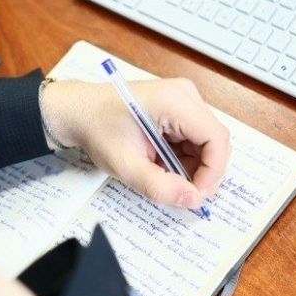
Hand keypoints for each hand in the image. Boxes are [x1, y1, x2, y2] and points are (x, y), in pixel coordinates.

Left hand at [41, 77, 230, 208]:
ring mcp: (184, 99)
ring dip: (193, 165)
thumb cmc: (98, 130)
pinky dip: (184, 157)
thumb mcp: (126, 165)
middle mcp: (186, 95)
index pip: (216, 139)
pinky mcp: (179, 106)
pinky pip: (195, 137)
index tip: (195, 195)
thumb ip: (160, 186)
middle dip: (204, 171)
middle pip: (215, 140)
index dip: (213, 171)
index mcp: (175, 101)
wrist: (79, 111)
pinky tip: (163, 163)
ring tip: (164, 174)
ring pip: (207, 141)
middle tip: (181, 192)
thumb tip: (193, 200)